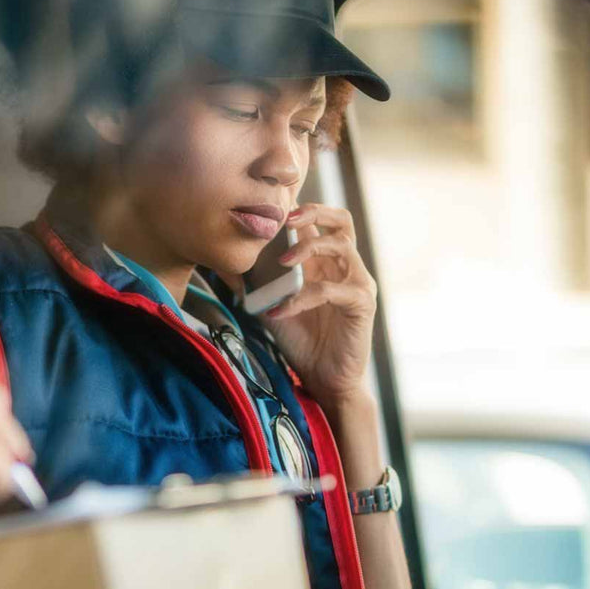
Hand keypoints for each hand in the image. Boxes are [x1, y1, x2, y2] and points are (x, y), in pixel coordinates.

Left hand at [258, 203, 377, 406]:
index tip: (269, 212)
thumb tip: (226, 265)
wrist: (324, 378)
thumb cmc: (301, 340)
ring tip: (282, 261)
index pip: (320, 221)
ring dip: (308, 248)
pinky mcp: (362, 303)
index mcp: (326, 262)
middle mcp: (346, 267)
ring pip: (341, 245)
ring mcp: (357, 283)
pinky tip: (280, 310)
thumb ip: (257, 284)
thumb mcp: (272, 305)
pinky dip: (302, 297)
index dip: (298, 210)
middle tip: (286, 220)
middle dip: (313, 212)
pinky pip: (332, 290)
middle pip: (342, 220)